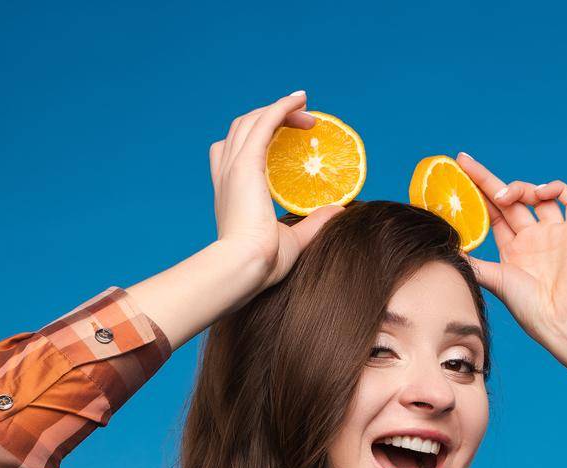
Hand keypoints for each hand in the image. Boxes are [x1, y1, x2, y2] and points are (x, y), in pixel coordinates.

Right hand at [209, 91, 344, 294]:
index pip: (234, 152)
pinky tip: (300, 100)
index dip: (257, 137)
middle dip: (271, 119)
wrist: (244, 267)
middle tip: (303, 124)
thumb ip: (313, 223)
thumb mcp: (293, 239)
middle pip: (243, 129)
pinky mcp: (245, 165)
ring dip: (278, 110)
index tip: (283, 135)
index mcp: (231, 192)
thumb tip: (338, 210)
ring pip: (252, 121)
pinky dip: (281, 108)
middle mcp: (228, 174)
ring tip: (305, 111)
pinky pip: (264, 123)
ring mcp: (234, 167)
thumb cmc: (262, 263)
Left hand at [454, 151, 566, 348]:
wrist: (564, 320)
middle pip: (510, 199)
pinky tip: (541, 193)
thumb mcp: (495, 281)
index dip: (476, 194)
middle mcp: (533, 239)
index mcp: (514, 250)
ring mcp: (555, 234)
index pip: (492, 214)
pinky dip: (557, 188)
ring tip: (507, 196)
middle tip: (464, 162)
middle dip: (487, 180)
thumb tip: (446, 249)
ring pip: (537, 196)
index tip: (458, 175)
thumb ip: (474, 263)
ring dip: (520, 188)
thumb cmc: (530, 308)